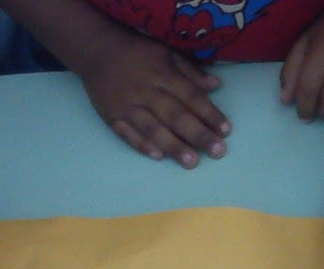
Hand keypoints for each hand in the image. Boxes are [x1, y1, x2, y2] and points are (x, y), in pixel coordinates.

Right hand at [77, 27, 229, 168]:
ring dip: (173, 146)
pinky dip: (142, 145)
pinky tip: (158, 157)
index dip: (209, 113)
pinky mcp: (112, 117)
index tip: (226, 130)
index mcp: (163, 73)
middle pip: (175, 115)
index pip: (190, 96)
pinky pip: (127, 134)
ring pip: (153, 129)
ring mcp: (127, 106)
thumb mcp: (166, 53)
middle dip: (198, 134)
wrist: (96, 50)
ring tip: (192, 163)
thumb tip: (216, 84)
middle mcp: (146, 91)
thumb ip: (191, 71)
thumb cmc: (138, 53)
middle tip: (218, 152)